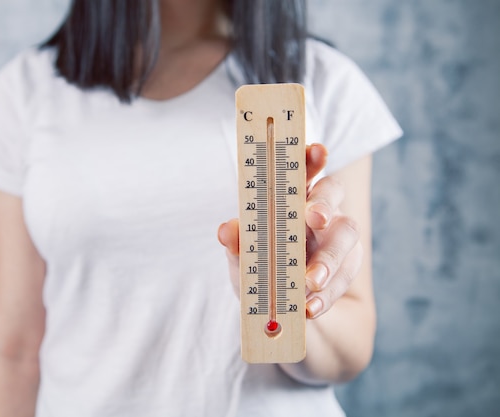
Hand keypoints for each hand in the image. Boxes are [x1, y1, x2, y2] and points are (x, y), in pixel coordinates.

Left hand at [217, 144, 361, 318]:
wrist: (280, 313)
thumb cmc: (259, 271)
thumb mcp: (241, 260)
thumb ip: (236, 245)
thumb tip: (226, 230)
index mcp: (290, 197)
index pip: (303, 169)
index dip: (311, 158)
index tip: (314, 150)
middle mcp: (317, 211)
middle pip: (333, 191)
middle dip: (324, 201)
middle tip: (315, 218)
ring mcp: (337, 238)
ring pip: (347, 233)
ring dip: (330, 257)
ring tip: (312, 281)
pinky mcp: (348, 266)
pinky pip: (345, 275)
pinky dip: (328, 293)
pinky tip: (310, 307)